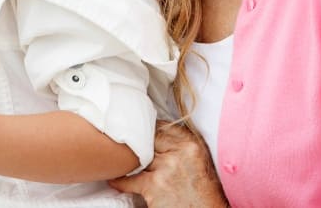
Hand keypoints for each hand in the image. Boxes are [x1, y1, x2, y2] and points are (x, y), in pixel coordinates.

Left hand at [108, 120, 227, 206]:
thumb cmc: (204, 193)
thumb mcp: (200, 161)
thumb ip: (181, 146)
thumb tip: (158, 135)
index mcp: (192, 144)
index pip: (163, 127)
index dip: (150, 129)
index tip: (142, 131)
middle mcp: (180, 153)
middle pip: (148, 139)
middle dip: (138, 144)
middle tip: (126, 145)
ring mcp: (166, 168)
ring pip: (137, 157)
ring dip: (128, 162)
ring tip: (118, 160)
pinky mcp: (154, 186)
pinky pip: (129, 180)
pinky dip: (120, 181)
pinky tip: (115, 179)